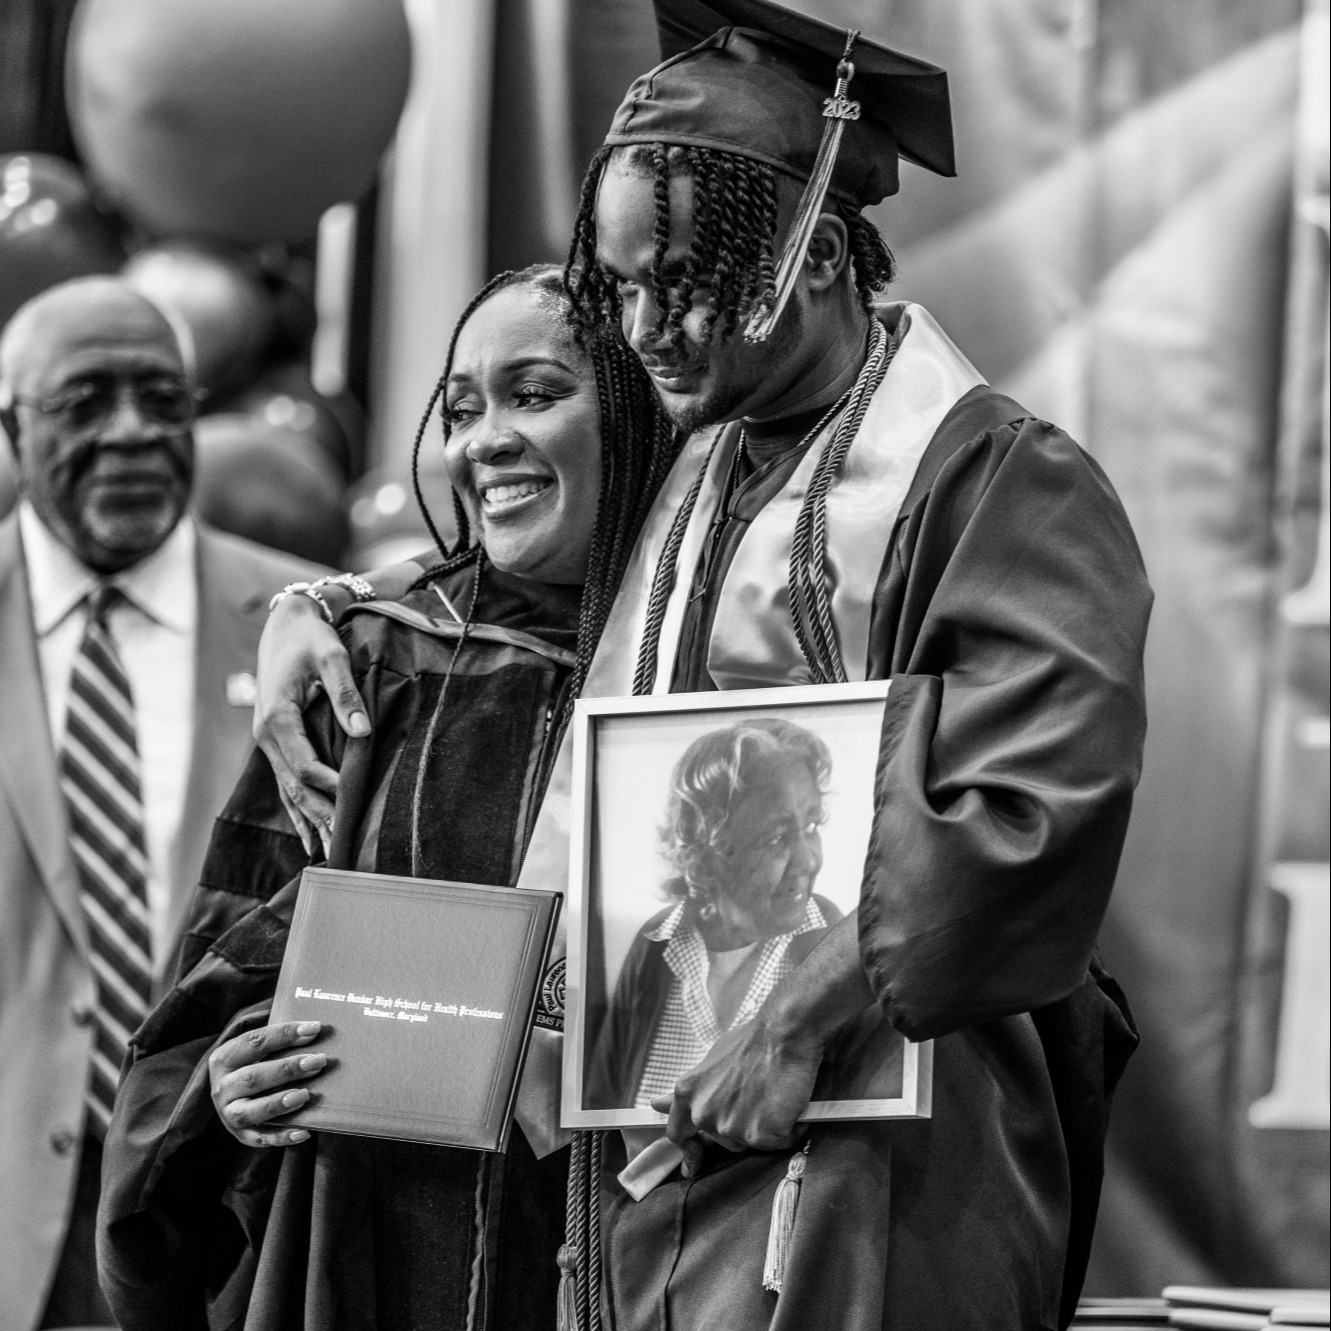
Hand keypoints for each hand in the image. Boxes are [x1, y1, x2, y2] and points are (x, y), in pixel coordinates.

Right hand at [209, 1020, 330, 1146]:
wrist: (232, 1095)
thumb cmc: (256, 1063)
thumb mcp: (258, 1049)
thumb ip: (281, 1041)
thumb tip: (317, 1029)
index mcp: (224, 1058)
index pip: (253, 1042)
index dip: (284, 1034)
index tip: (314, 1029)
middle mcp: (222, 1087)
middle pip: (252, 1077)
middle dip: (287, 1069)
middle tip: (318, 1061)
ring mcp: (229, 1113)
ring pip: (250, 1111)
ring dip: (278, 1103)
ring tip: (306, 1095)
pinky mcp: (241, 1135)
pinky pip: (260, 1139)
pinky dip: (281, 1137)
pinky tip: (304, 1133)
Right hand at [254, 591, 367, 853]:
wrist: (286, 625)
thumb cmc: (312, 638)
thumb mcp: (332, 657)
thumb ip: (346, 693)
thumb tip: (362, 731)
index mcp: (277, 718)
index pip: (305, 764)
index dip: (331, 785)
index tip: (355, 801)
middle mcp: (266, 736)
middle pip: (295, 786)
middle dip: (320, 816)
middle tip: (345, 845)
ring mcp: (266, 742)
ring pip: (288, 791)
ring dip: (308, 822)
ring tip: (327, 855)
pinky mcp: (274, 743)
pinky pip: (285, 784)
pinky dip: (297, 811)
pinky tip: (308, 838)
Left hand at [651, 1014, 820, 1175]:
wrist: (783, 1035)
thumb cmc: (752, 1043)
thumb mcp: (711, 1063)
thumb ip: (692, 1091)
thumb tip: (658, 1104)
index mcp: (688, 1094)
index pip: (678, 1133)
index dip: (687, 1151)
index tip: (690, 1166)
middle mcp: (703, 1113)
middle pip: (724, 1140)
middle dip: (742, 1127)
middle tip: (760, 1101)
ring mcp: (730, 1126)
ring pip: (751, 1143)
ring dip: (765, 1129)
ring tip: (775, 1097)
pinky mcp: (759, 1135)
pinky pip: (779, 1142)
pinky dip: (789, 1129)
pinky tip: (790, 1104)